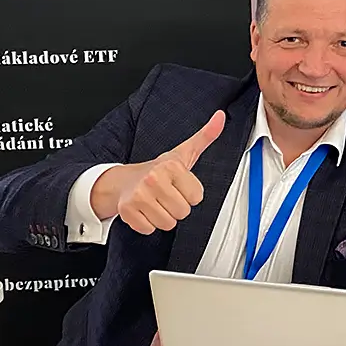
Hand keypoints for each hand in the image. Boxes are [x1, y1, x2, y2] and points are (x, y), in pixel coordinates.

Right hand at [90, 111, 225, 234]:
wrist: (124, 180)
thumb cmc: (159, 170)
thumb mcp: (184, 152)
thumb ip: (205, 136)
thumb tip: (221, 117)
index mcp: (171, 166)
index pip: (196, 197)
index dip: (190, 194)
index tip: (179, 185)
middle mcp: (153, 179)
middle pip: (183, 212)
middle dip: (177, 207)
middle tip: (167, 195)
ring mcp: (138, 195)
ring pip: (168, 223)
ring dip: (163, 217)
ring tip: (156, 202)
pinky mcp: (127, 211)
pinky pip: (149, 229)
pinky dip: (148, 224)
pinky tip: (144, 210)